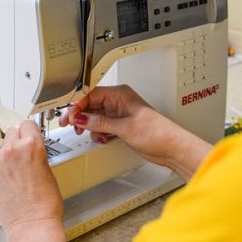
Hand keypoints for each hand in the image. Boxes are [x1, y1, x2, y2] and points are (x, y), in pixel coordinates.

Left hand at [0, 120, 63, 231]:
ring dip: (7, 152)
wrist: (31, 224)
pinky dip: (0, 167)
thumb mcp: (48, 168)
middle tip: (24, 154)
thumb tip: (29, 149)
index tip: (30, 135)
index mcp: (31, 145)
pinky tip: (9, 180)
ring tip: (16, 169)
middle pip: (12, 131)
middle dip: (18, 140)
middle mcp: (12, 150)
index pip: (27, 123)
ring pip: (0, 145)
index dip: (30, 131)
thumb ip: (35, 153)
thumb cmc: (45, 203)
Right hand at [59, 85, 211, 179]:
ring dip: (89, 126)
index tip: (70, 115)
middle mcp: (119, 102)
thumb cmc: (157, 132)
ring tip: (87, 133)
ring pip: (94, 116)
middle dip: (80, 116)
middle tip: (69, 125)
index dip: (77, 104)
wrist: (171, 147)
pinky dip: (98, 132)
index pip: (91, 94)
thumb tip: (81, 119)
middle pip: (90, 104)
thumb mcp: (124, 127)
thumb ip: (100, 123)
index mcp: (120, 94)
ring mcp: (119, 114)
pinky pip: (101, 125)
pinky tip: (101, 138)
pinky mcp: (120, 125)